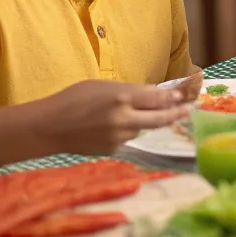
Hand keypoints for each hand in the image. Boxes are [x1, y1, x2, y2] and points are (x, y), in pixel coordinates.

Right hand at [36, 80, 189, 153]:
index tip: (182, 97)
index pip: (157, 98)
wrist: (49, 127)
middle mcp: (123, 118)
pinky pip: (128, 139)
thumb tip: (154, 94)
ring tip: (131, 114)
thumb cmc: (74, 99)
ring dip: (144, 122)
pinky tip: (114, 127)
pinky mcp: (112, 150)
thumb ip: (131, 91)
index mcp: (122, 97)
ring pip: (142, 129)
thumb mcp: (104, 86)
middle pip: (159, 118)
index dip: (172, 98)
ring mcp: (118, 137)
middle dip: (175, 114)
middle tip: (186, 111)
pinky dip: (128, 132)